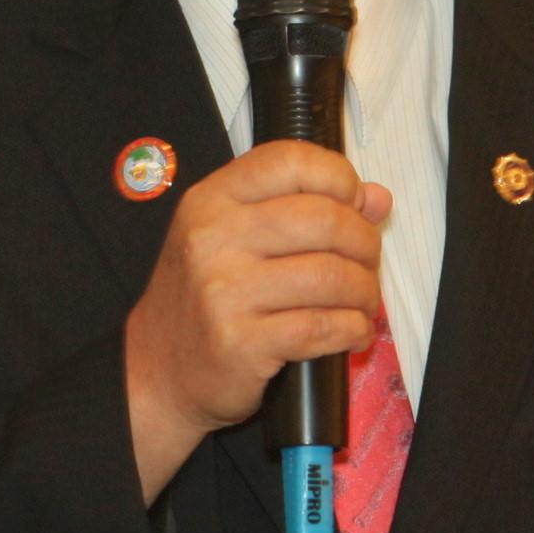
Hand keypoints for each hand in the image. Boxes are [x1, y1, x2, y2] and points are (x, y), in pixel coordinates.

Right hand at [120, 141, 389, 498]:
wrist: (156, 371)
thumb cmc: (205, 299)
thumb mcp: (236, 239)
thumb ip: (303, 208)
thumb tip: (377, 198)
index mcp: (211, 200)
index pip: (289, 161)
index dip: (338, 176)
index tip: (355, 203)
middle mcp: (213, 238)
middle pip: (324, 219)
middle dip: (364, 243)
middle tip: (366, 263)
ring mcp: (224, 291)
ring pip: (331, 276)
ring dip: (364, 292)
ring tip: (362, 302)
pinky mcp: (241, 342)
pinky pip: (322, 327)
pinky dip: (353, 329)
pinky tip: (352, 332)